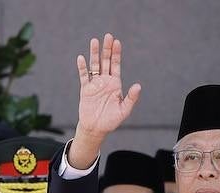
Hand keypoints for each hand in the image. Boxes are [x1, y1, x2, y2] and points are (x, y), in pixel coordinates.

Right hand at [69, 34, 140, 167]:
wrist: (96, 129)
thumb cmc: (111, 120)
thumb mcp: (124, 110)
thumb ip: (131, 98)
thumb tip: (138, 86)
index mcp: (115, 84)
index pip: (116, 65)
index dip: (116, 54)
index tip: (117, 42)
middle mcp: (105, 81)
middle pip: (106, 62)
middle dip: (107, 49)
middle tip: (108, 36)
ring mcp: (95, 84)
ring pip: (94, 65)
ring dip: (95, 54)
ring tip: (95, 41)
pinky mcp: (85, 89)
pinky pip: (84, 76)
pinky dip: (82, 67)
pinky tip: (81, 58)